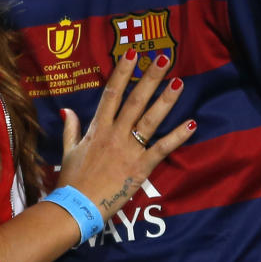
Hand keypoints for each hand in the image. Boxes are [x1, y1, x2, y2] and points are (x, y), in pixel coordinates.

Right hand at [57, 50, 193, 221]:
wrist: (76, 207)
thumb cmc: (72, 180)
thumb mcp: (69, 151)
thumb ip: (71, 129)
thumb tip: (68, 110)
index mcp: (98, 128)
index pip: (112, 93)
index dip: (123, 72)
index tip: (132, 54)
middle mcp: (114, 133)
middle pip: (135, 100)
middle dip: (149, 77)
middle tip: (163, 58)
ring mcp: (129, 149)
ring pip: (150, 119)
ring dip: (166, 100)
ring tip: (179, 82)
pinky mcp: (140, 168)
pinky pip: (162, 148)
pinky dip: (177, 136)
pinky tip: (192, 124)